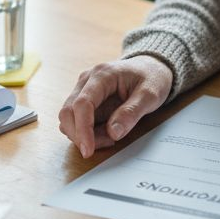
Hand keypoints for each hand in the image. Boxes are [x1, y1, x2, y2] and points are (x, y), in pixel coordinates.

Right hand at [58, 54, 172, 157]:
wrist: (151, 68)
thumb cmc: (151, 78)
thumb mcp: (150, 95)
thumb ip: (132, 112)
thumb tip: (113, 133)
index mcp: (103, 74)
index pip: (82, 103)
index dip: (82, 129)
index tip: (88, 150)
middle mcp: (87, 80)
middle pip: (68, 112)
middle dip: (80, 135)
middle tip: (107, 144)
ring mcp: (83, 89)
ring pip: (69, 118)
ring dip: (84, 135)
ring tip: (112, 136)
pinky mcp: (84, 99)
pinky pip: (76, 120)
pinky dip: (86, 132)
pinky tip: (106, 132)